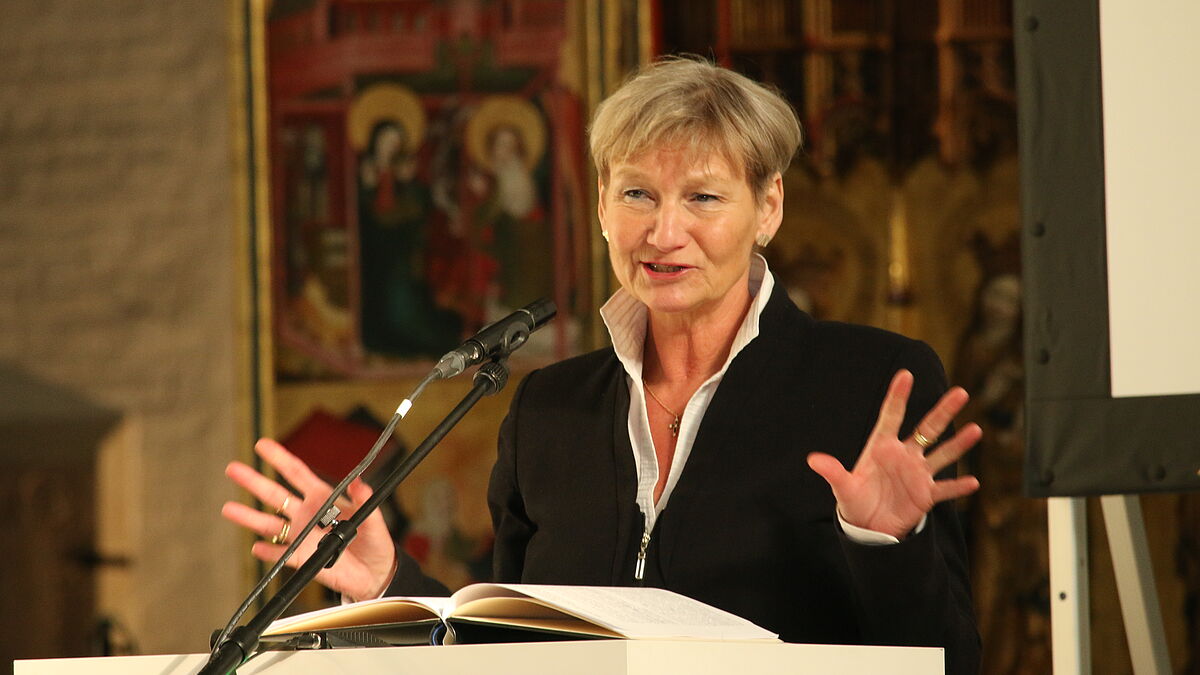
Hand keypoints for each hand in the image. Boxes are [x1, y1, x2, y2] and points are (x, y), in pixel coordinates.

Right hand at [221, 438, 397, 601]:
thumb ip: (364, 500)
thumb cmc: (374, 542)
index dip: (280, 458)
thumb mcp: (374, 519)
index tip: (262, 445)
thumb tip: (360, 482)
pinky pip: (280, 555)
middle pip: (276, 495)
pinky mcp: (301, 559)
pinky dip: (268, 551)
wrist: (374, 573)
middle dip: (254, 481)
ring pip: (270, 524)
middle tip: (233, 469)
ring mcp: (301, 536)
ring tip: (229, 509)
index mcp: (324, 499)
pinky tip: (257, 547)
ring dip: (250, 517)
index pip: (297, 474)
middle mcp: (307, 515)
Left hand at [806, 370, 980, 538]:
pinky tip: (974, 482)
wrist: (869, 527)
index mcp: (882, 447)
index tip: (905, 373)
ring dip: (959, 444)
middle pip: (927, 428)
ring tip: (976, 430)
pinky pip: (945, 489)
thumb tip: (812, 460)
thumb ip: (832, 472)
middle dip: (943, 411)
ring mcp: (918, 474)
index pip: (891, 416)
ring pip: (942, 454)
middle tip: (960, 392)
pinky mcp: (926, 495)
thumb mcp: (843, 487)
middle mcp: (904, 455)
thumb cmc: (855, 501)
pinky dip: (958, 486)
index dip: (897, 396)